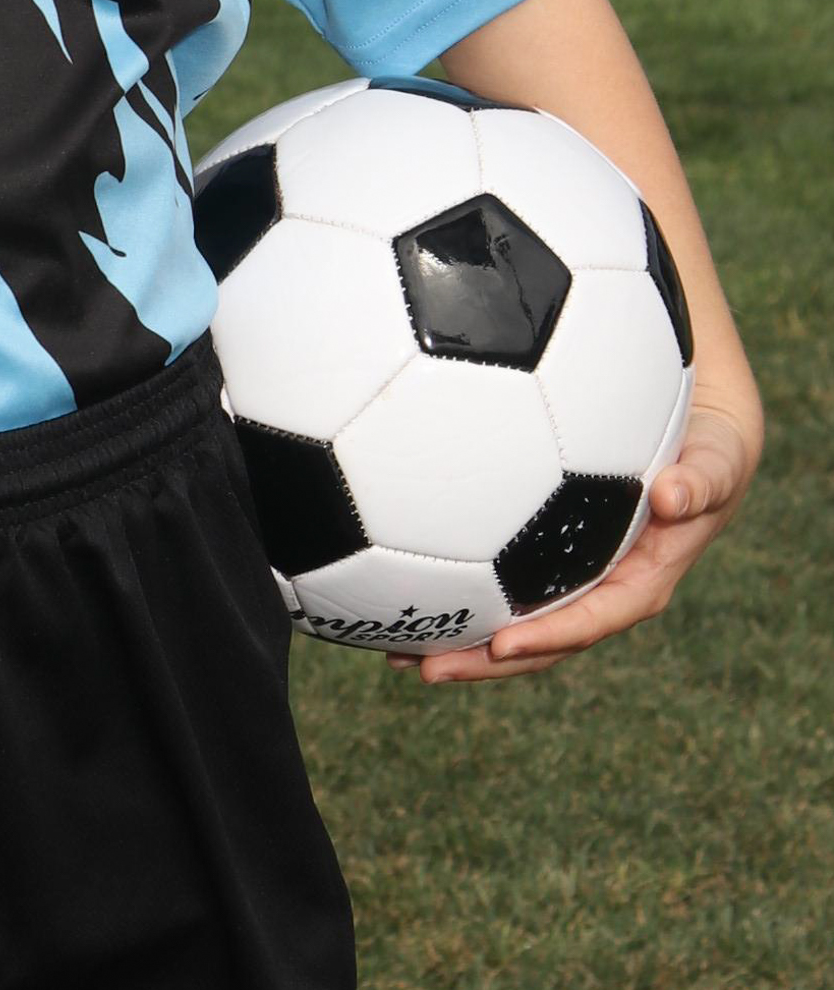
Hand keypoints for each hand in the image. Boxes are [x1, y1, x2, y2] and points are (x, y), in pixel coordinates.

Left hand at [384, 398, 760, 684]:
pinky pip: (505, 583)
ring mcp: (575, 579)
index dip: (549, 637)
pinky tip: (407, 589)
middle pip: (540, 640)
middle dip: (483, 662)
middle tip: (422, 667)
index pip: (592, 620)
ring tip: (394, 652)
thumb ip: (703, 480)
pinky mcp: (552, 559)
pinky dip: (461, 592)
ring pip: (515, 622)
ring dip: (460, 642)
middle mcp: (603, 590)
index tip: (502, 645)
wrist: (703, 444)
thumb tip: (674, 493)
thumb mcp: (718, 464)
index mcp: (642, 581)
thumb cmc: (711, 452)